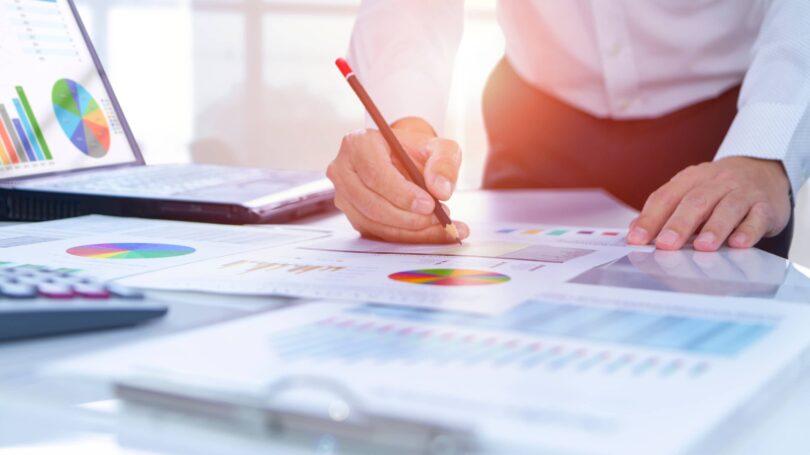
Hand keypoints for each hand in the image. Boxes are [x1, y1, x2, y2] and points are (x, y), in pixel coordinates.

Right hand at [327, 117, 468, 242]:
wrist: (404, 160)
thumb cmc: (416, 152)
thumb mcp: (438, 147)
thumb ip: (443, 163)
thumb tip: (441, 190)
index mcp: (359, 143)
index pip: (376, 174)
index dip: (402, 193)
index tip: (429, 205)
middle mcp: (343, 169)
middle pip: (371, 203)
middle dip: (407, 217)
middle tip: (437, 218)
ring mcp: (344, 195)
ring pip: (374, 222)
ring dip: (409, 230)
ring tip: (439, 224)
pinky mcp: (352, 215)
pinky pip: (377, 233)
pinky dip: (406, 237)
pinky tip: (430, 232)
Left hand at [626, 157, 790, 250]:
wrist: (764, 169)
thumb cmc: (718, 188)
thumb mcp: (689, 191)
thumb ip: (664, 211)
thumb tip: (635, 232)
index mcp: (690, 179)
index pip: (666, 197)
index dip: (650, 218)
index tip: (636, 239)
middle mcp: (716, 182)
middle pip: (695, 201)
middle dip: (678, 224)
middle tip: (665, 244)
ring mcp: (743, 192)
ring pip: (727, 208)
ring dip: (714, 228)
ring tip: (702, 247)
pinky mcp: (766, 206)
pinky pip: (757, 217)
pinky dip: (748, 231)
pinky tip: (739, 243)